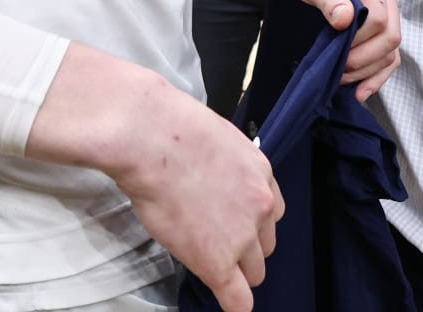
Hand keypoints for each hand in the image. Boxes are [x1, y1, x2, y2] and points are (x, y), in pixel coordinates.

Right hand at [111, 79, 283, 311]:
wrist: (151, 139)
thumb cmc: (171, 129)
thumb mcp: (218, 140)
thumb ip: (227, 167)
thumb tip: (214, 179)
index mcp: (262, 174)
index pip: (271, 212)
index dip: (251, 222)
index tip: (236, 226)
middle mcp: (262, 206)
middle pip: (264, 244)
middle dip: (245, 247)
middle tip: (217, 241)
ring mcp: (242, 237)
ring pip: (253, 272)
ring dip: (236, 272)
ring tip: (212, 266)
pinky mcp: (217, 262)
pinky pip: (237, 299)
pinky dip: (234, 305)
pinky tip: (230, 306)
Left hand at [276, 0, 400, 98]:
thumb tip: (345, 22)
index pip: (379, 15)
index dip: (359, 38)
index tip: (335, 45)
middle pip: (391, 34)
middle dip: (365, 58)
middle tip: (339, 70)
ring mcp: (385, 5)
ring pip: (392, 48)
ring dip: (369, 69)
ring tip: (342, 80)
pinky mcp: (379, 21)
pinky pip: (387, 52)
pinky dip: (376, 73)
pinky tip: (360, 91)